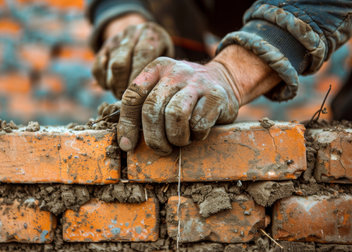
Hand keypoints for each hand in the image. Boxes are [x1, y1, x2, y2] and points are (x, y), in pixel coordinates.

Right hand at [92, 20, 173, 98]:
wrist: (143, 34)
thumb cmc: (160, 54)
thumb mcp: (166, 57)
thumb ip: (160, 71)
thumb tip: (147, 95)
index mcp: (150, 34)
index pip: (142, 54)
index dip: (139, 76)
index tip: (140, 94)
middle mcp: (131, 33)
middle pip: (120, 62)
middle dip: (123, 85)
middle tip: (128, 99)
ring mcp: (115, 39)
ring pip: (109, 66)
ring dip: (114, 86)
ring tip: (122, 95)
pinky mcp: (103, 47)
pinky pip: (97, 69)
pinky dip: (103, 82)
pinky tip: (113, 87)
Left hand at [117, 45, 280, 155]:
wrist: (226, 79)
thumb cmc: (185, 94)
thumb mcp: (163, 90)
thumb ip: (143, 106)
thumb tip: (125, 141)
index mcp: (156, 68)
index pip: (132, 96)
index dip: (126, 124)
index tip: (127, 145)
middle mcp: (175, 71)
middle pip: (152, 109)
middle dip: (153, 137)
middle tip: (160, 148)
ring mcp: (197, 81)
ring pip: (175, 115)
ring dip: (175, 137)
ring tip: (180, 141)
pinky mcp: (216, 95)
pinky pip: (199, 123)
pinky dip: (195, 135)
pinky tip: (197, 133)